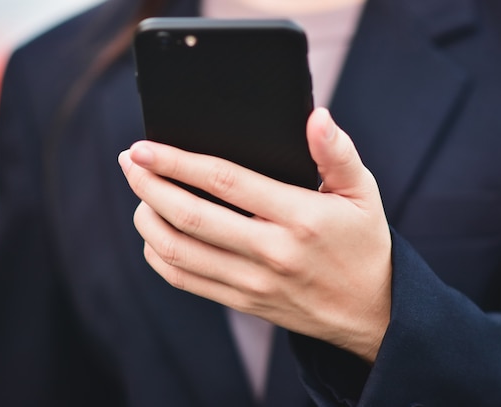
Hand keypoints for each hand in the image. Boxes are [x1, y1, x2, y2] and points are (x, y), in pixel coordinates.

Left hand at [119, 107, 391, 362]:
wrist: (371, 311)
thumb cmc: (363, 242)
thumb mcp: (362, 192)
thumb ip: (337, 152)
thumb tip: (316, 116)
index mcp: (299, 216)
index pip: (225, 182)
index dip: (177, 162)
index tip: (144, 147)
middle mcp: (272, 252)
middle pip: (190, 216)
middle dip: (149, 185)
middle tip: (129, 162)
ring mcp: (253, 282)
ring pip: (179, 251)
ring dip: (147, 219)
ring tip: (139, 194)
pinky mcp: (243, 302)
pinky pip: (186, 281)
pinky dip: (159, 256)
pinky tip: (154, 233)